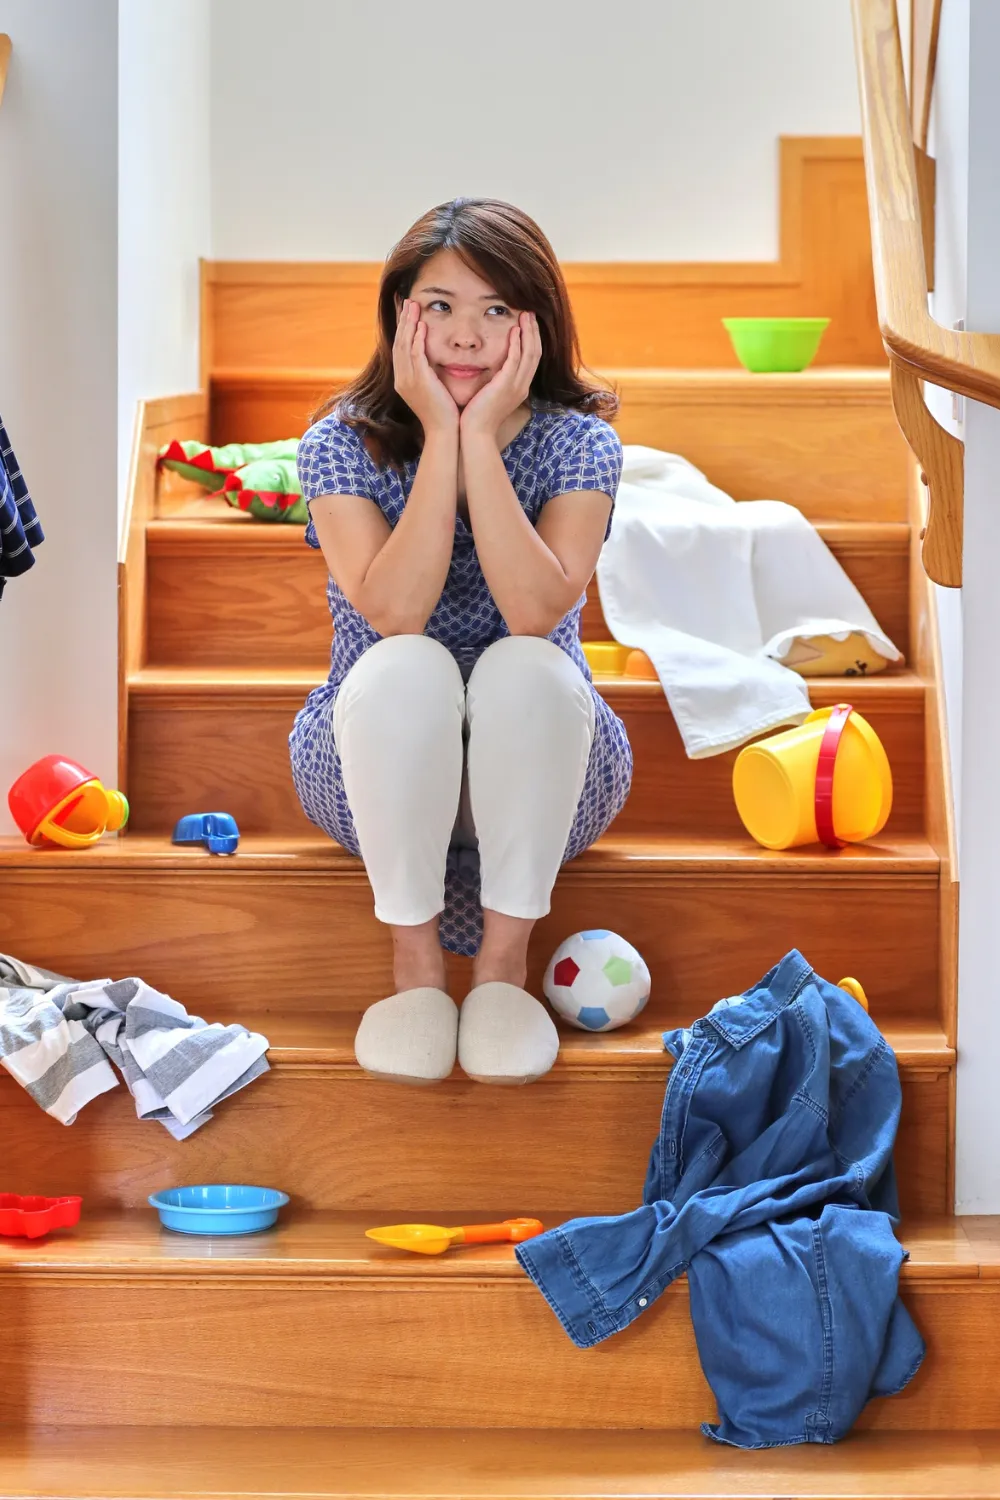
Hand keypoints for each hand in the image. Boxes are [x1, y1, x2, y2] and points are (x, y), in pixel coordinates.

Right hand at [392, 298, 459, 437]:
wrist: (445, 432)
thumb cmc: (444, 413)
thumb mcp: (433, 390)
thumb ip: (429, 373)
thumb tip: (434, 361)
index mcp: (404, 380)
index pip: (400, 348)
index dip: (403, 329)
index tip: (407, 312)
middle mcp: (402, 379)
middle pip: (399, 342)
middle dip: (403, 321)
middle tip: (408, 301)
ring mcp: (408, 381)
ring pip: (405, 346)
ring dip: (409, 324)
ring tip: (413, 305)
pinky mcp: (419, 382)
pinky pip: (415, 356)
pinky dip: (417, 340)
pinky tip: (421, 326)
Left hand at [459, 312, 541, 442]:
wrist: (475, 433)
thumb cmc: (478, 417)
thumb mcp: (491, 396)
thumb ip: (496, 382)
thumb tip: (492, 370)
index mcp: (520, 388)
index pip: (532, 359)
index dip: (531, 340)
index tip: (527, 324)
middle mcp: (522, 386)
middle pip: (535, 353)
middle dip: (533, 331)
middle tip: (530, 313)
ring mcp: (516, 386)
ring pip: (529, 354)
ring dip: (528, 333)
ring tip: (525, 315)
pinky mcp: (505, 386)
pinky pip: (515, 361)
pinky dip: (516, 345)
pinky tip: (514, 331)